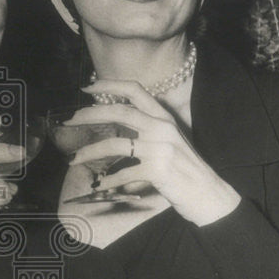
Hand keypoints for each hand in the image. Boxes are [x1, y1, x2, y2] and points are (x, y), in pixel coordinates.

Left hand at [72, 79, 239, 226]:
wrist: (209, 194)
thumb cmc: (185, 169)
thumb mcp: (169, 142)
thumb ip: (147, 130)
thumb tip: (115, 127)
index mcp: (164, 118)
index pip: (135, 90)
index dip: (109, 85)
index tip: (87, 87)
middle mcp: (162, 128)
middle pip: (119, 112)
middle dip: (89, 114)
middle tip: (69, 120)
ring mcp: (160, 149)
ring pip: (114, 145)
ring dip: (89, 153)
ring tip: (73, 160)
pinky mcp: (157, 171)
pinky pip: (122, 174)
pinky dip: (107, 181)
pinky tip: (98, 185)